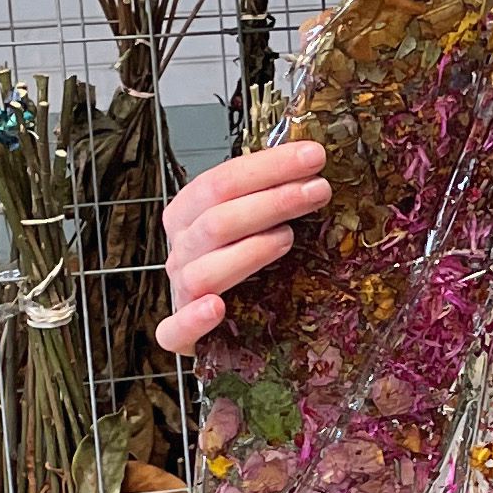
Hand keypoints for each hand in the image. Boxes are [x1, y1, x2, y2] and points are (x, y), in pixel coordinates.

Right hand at [156, 139, 330, 354]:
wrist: (227, 323)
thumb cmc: (244, 262)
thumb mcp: (252, 221)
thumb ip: (268, 194)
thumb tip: (312, 159)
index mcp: (189, 214)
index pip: (220, 181)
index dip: (268, 166)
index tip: (314, 156)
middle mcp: (181, 250)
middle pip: (217, 221)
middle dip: (272, 201)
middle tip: (318, 191)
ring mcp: (180, 292)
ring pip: (204, 270)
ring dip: (249, 251)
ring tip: (289, 238)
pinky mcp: (181, 335)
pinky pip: (175, 330)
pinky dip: (194, 319)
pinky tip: (217, 308)